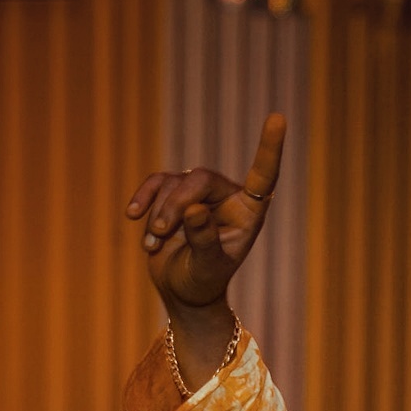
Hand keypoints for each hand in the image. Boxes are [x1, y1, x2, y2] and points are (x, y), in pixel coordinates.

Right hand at [123, 113, 286, 314]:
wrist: (183, 292)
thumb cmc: (203, 282)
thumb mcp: (206, 267)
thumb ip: (203, 239)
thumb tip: (194, 210)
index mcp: (249, 212)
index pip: (263, 175)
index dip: (269, 148)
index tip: (278, 118)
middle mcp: (228, 197)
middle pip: (199, 179)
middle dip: (175, 205)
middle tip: (162, 234)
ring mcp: (200, 194)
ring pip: (173, 183)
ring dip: (159, 214)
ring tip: (154, 245)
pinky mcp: (174, 195)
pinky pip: (156, 183)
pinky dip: (143, 200)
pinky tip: (132, 216)